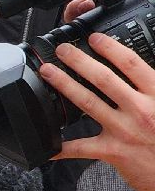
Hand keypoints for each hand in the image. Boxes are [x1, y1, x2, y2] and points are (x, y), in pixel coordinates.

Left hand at [43, 32, 154, 190]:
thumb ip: (152, 87)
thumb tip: (138, 69)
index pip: (131, 64)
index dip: (110, 48)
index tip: (94, 39)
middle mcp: (141, 110)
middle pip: (104, 78)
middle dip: (79, 61)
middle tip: (63, 51)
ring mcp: (125, 130)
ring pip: (88, 102)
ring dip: (64, 84)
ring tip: (49, 72)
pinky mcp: (113, 151)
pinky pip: (80, 147)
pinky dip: (61, 147)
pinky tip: (45, 144)